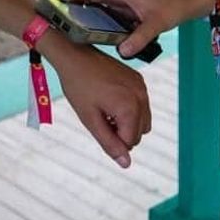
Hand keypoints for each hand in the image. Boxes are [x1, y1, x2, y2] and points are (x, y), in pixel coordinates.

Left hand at [40, 33, 150, 167]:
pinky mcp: (139, 80)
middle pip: (139, 134)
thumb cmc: (79, 88)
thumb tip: (127, 164)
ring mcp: (141, 87)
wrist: (76, 56)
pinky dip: (130, 109)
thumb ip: (109, 143)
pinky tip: (110, 99)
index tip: (97, 124)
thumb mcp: (90, 119)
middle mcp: (141, 97)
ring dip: (127, 123)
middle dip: (122, 132)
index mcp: (129, 108)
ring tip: (106, 110)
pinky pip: (141, 105)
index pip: (130, 142)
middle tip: (100, 117)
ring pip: (143, 121)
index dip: (113, 140)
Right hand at [69, 0, 209, 57]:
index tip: (60, 9)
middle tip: (64, 28)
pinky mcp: (129, 12)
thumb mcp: (156, 23)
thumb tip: (123, 52)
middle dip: (77, 12)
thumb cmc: (173, 6)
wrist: (188, 1)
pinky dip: (102, 27)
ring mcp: (124, 4)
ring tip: (77, 37)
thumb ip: (140, 38)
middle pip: (90, 0)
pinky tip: (100, 41)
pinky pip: (110, 18)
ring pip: (100, 10)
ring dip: (89, 20)